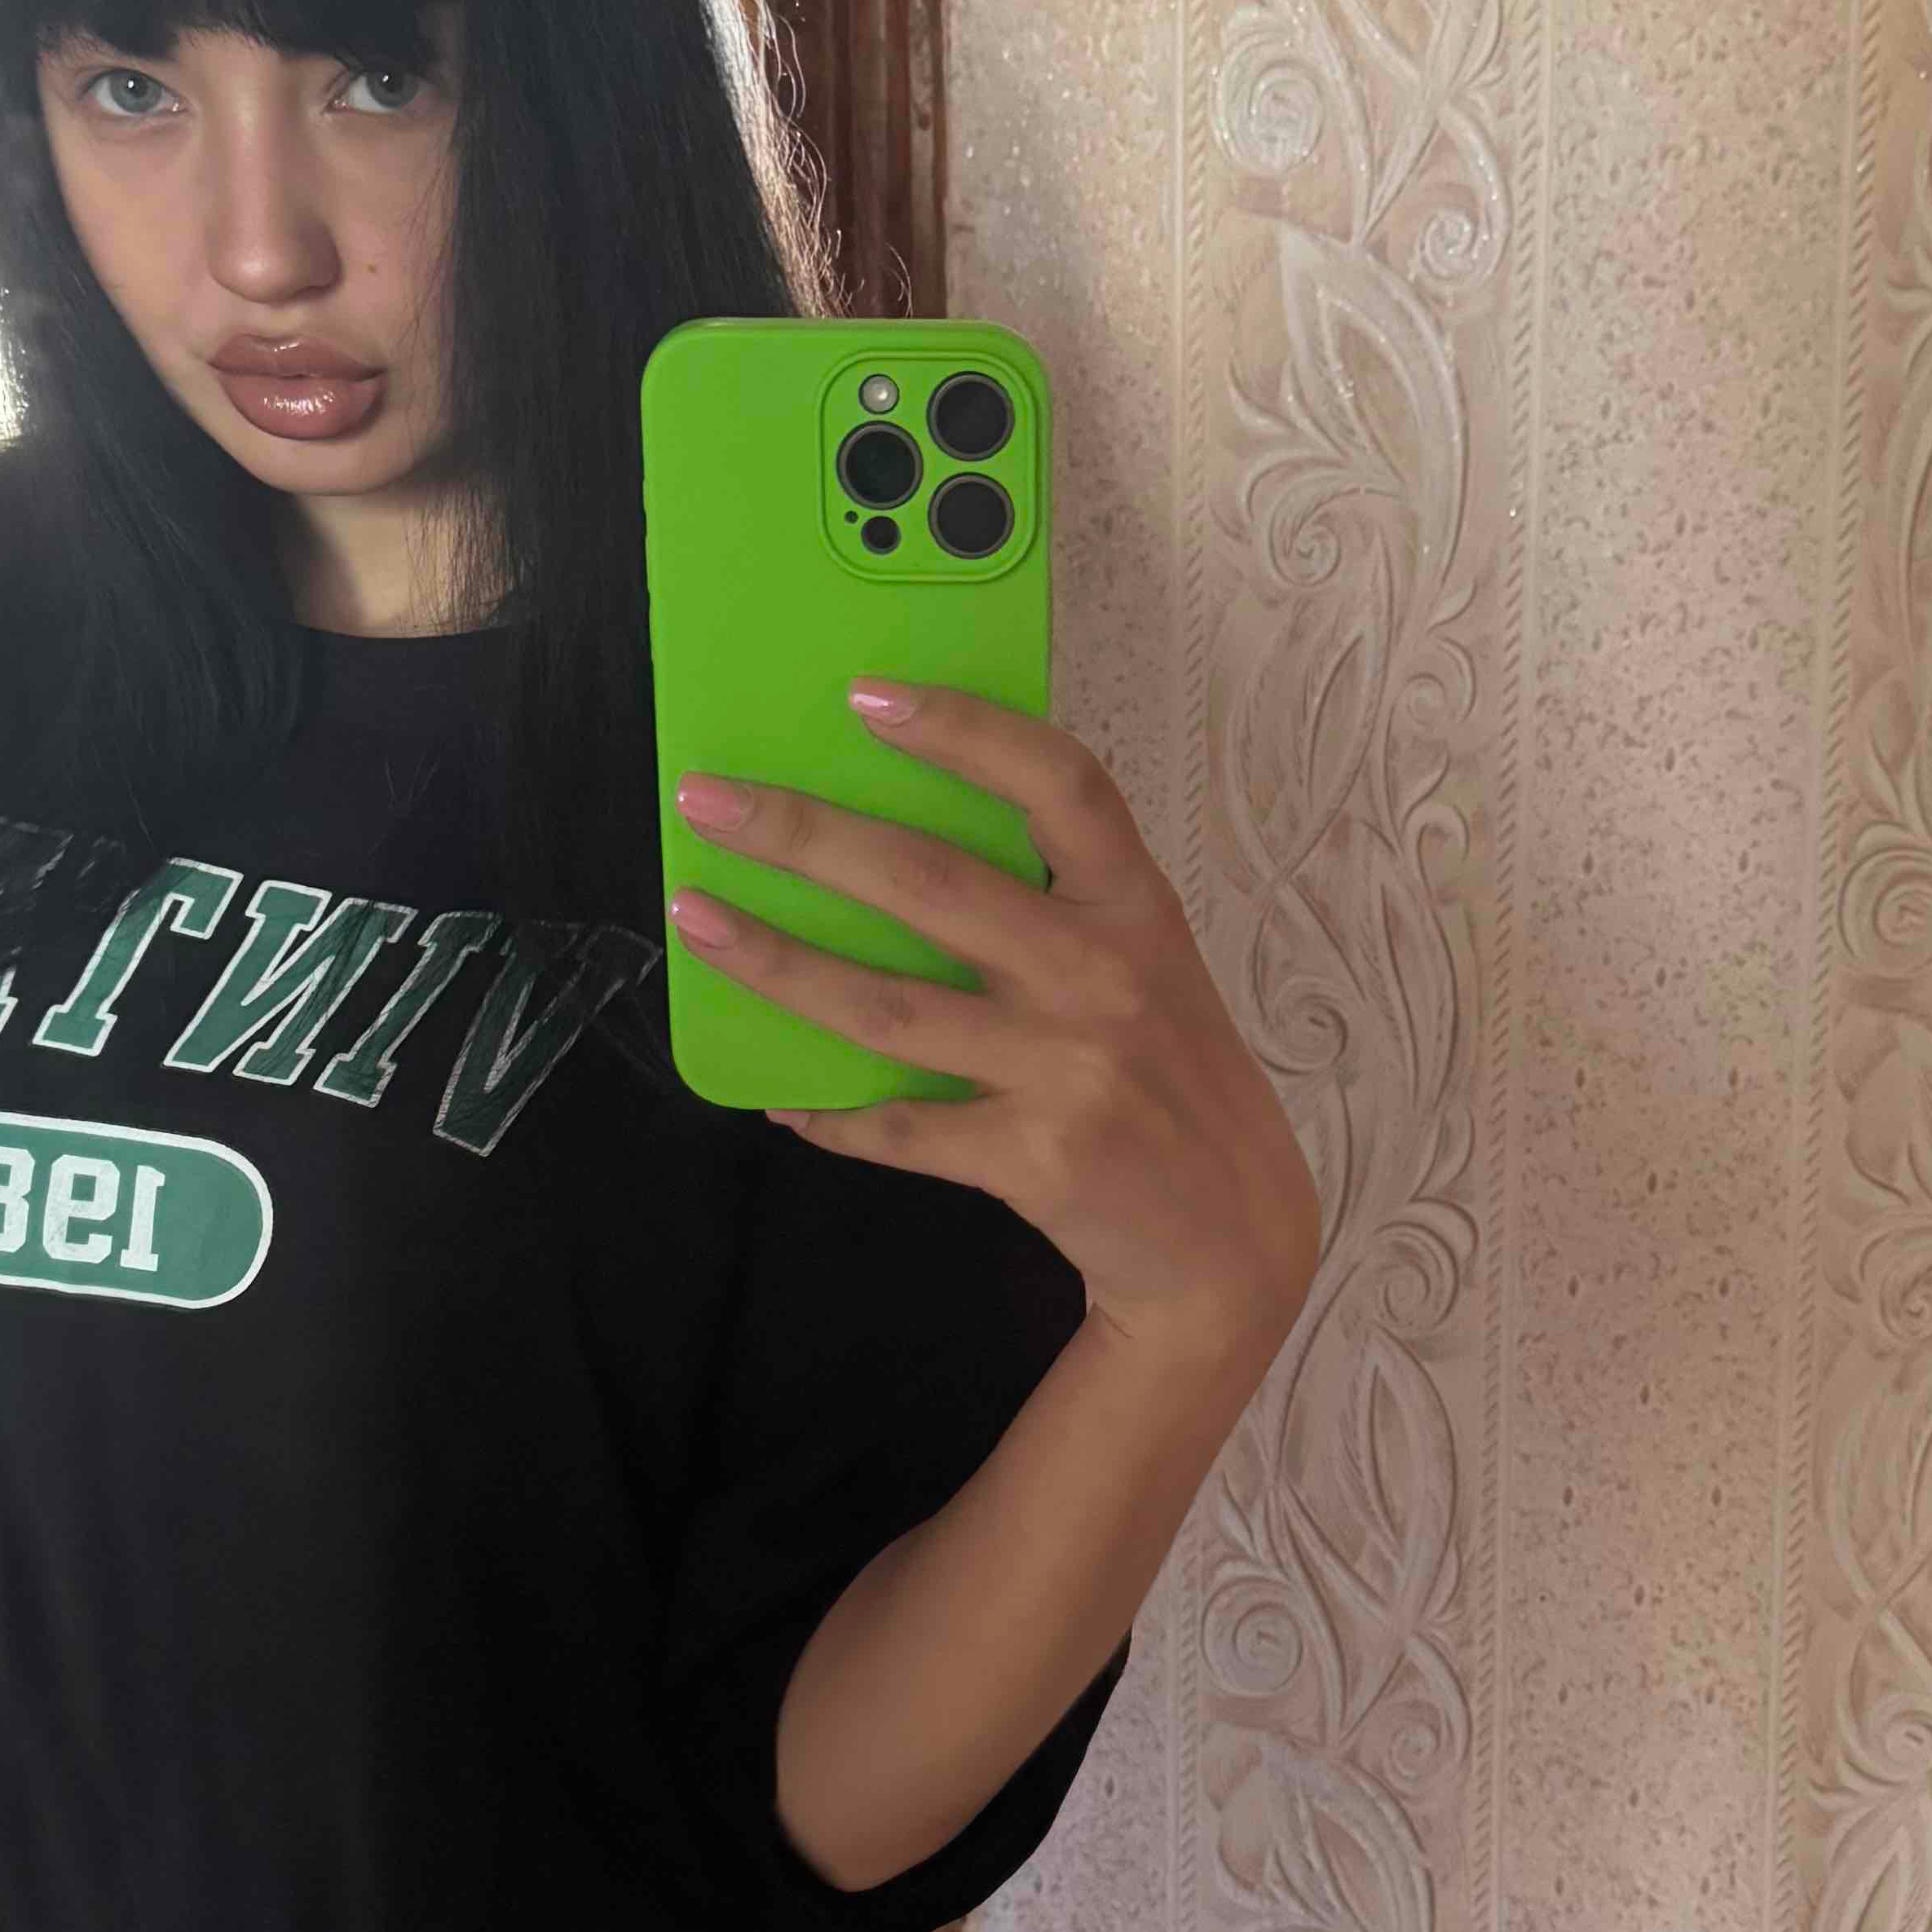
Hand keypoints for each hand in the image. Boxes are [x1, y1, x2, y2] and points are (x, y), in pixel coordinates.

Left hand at [668, 683, 1320, 1356]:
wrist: (1234, 1236)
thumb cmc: (1175, 1083)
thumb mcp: (1150, 972)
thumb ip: (1058, 913)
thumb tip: (897, 856)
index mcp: (1135, 908)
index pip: (1058, 784)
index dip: (964, 730)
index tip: (866, 695)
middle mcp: (1102, 976)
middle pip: (932, 884)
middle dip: (805, 836)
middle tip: (709, 801)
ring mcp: (1066, 1068)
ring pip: (887, 1007)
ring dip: (777, 963)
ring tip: (698, 921)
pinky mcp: (1033, 1157)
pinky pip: (900, 1127)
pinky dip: (831, 1114)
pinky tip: (778, 1096)